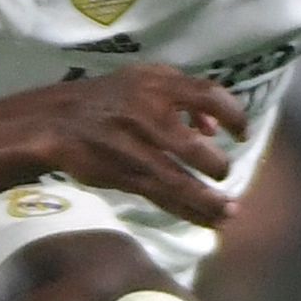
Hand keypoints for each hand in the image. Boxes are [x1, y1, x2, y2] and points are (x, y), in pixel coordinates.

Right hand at [41, 65, 245, 227]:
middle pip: (195, 148)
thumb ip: (182, 96)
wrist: (57, 121)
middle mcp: (147, 116)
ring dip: (209, 200)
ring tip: (230, 211)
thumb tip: (212, 129)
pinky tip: (210, 221)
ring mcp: (134, 150)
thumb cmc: (110, 99)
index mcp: (158, 86)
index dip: (234, 115)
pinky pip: (162, 197)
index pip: (209, 96)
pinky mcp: (124, 176)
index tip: (242, 133)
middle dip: (217, 165)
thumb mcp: (144, 80)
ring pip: (179, 181)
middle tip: (224, 173)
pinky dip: (189, 211)